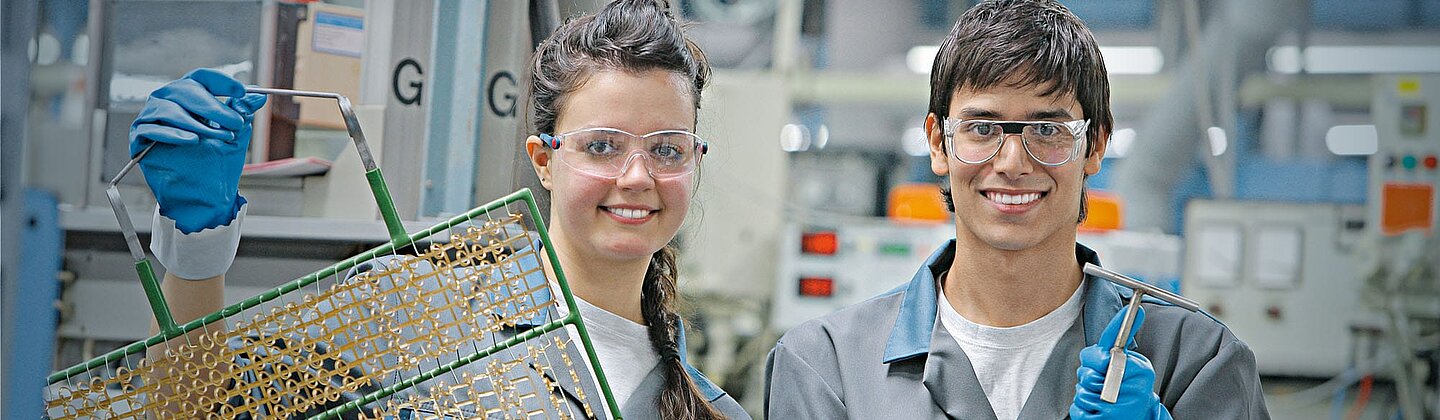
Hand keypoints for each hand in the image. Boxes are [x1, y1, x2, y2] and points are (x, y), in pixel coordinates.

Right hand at [129, 68, 265, 232]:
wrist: (204, 194)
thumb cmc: (217, 162)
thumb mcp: (235, 134)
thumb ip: (242, 112)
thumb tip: (260, 95)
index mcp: (191, 96)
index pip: (203, 78)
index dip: (221, 82)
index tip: (241, 92)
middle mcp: (169, 101)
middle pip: (185, 90)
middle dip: (212, 107)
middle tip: (234, 122)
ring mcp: (152, 117)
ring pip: (169, 109)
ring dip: (196, 123)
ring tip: (216, 137)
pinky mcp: (140, 137)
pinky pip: (152, 128)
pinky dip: (173, 134)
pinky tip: (191, 141)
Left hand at [1070, 304, 1171, 419]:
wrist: (1137, 416)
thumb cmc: (1131, 387)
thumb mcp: (1135, 364)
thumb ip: (1120, 348)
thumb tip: (1133, 316)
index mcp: (1139, 370)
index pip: (1110, 356)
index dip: (1098, 357)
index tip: (1099, 359)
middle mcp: (1132, 390)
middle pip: (1088, 373)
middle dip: (1088, 374)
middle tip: (1100, 380)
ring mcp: (1117, 408)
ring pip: (1082, 391)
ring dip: (1086, 392)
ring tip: (1101, 396)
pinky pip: (1078, 408)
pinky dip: (1081, 407)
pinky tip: (1096, 408)